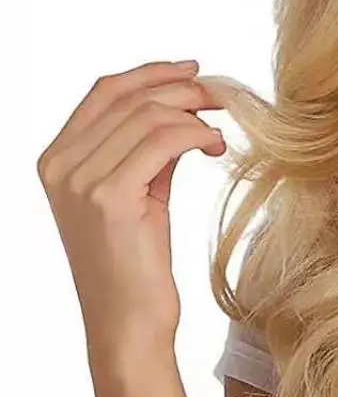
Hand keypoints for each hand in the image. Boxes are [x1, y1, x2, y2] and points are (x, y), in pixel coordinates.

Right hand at [36, 57, 226, 355]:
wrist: (129, 324)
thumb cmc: (136, 267)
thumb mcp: (137, 197)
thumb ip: (145, 152)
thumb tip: (180, 111)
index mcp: (56, 161)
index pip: (104, 93)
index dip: (151, 74)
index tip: (192, 72)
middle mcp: (60, 166)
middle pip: (129, 97)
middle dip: (182, 89)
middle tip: (222, 98)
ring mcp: (81, 180)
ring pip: (148, 115)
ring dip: (195, 113)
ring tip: (222, 133)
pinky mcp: (110, 197)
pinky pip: (163, 140)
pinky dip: (196, 134)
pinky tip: (215, 148)